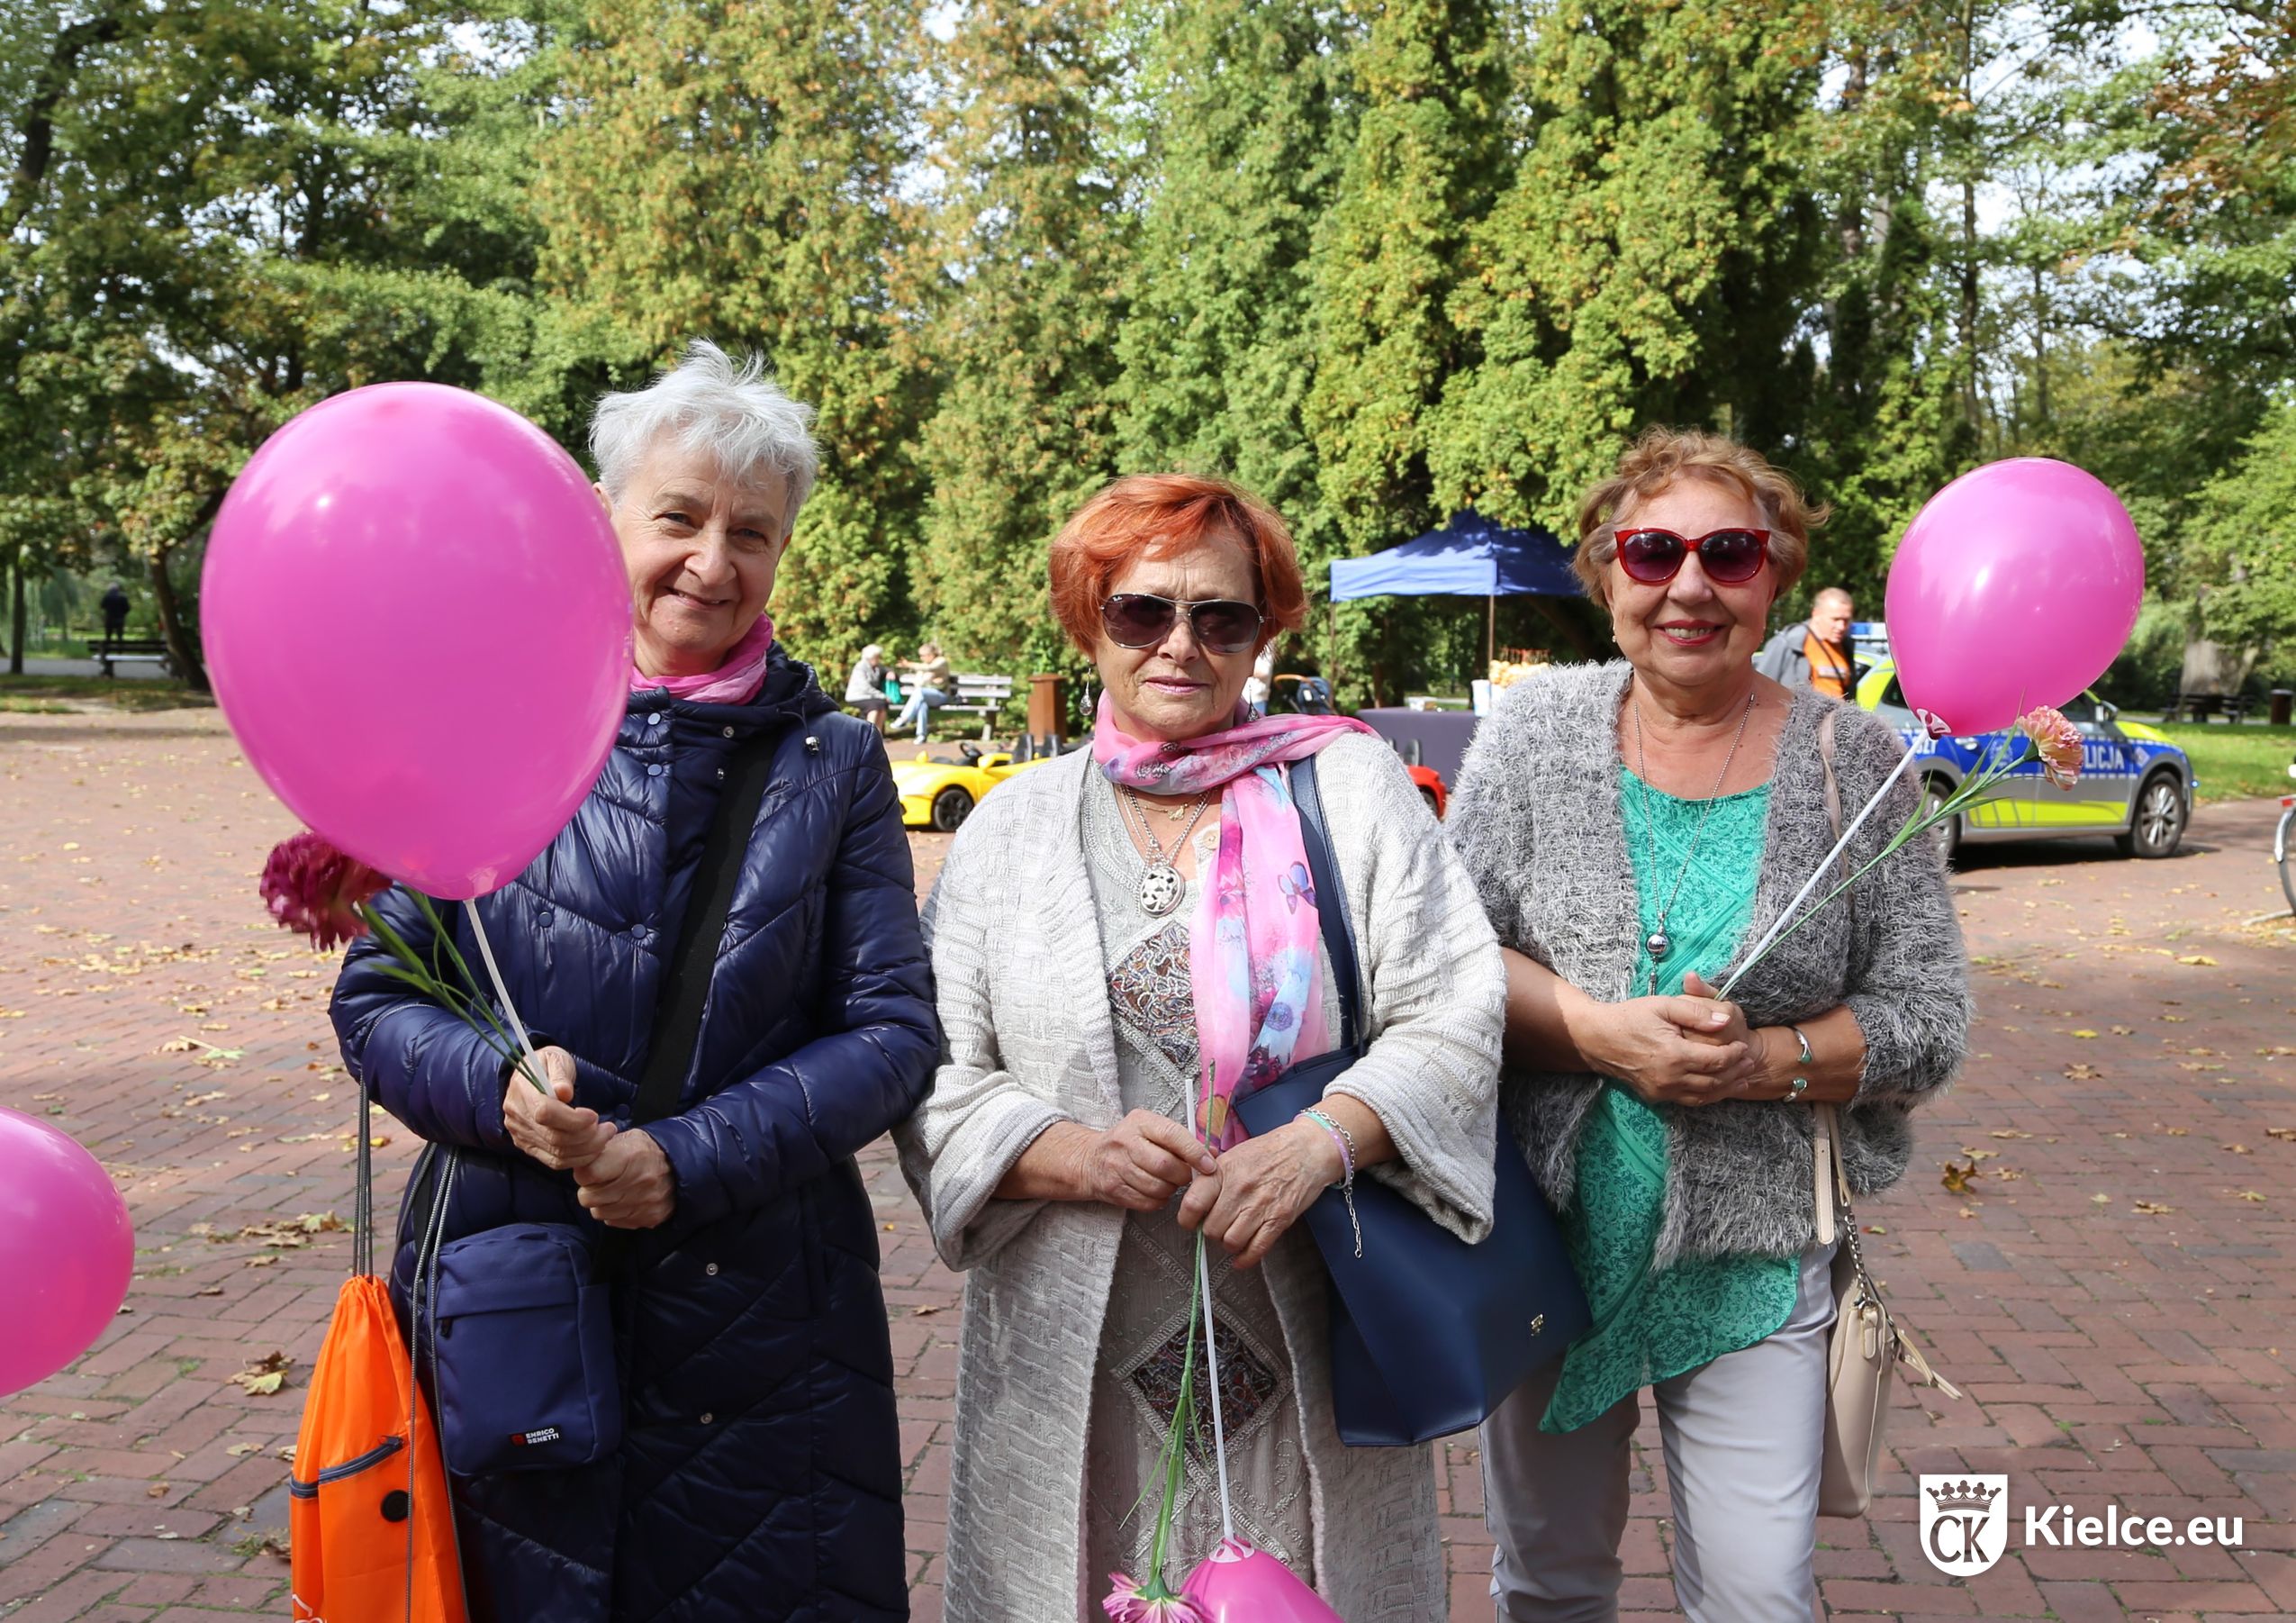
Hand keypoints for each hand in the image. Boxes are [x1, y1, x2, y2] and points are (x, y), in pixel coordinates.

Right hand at [503, 1047, 615, 1169]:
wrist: (531, 1076)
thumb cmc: (548, 1064)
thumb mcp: (556, 1058)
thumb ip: (561, 1074)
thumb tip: (564, 1092)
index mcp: (522, 1090)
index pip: (545, 1112)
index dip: (573, 1119)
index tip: (594, 1115)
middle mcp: (517, 1116)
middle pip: (553, 1137)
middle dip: (587, 1136)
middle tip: (609, 1129)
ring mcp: (520, 1134)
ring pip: (556, 1153)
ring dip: (587, 1149)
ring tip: (605, 1136)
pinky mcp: (527, 1146)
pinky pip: (553, 1161)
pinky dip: (577, 1158)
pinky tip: (593, 1147)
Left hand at [573, 1129, 675, 1228]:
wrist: (684, 1167)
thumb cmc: (649, 1151)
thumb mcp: (629, 1139)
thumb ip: (603, 1149)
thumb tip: (578, 1158)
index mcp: (631, 1156)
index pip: (588, 1174)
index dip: (582, 1172)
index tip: (588, 1169)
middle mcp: (638, 1182)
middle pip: (589, 1197)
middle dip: (589, 1189)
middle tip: (599, 1181)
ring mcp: (644, 1203)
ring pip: (599, 1212)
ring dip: (601, 1203)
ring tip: (612, 1191)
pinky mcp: (649, 1218)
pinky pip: (614, 1221)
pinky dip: (615, 1212)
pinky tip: (624, 1200)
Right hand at [1077, 1110, 1219, 1211]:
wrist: (1090, 1159)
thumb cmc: (1129, 1142)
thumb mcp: (1151, 1129)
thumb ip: (1180, 1139)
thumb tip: (1211, 1154)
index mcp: (1140, 1122)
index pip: (1173, 1136)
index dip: (1195, 1153)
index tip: (1209, 1165)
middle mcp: (1126, 1142)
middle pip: (1166, 1165)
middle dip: (1183, 1175)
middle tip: (1185, 1176)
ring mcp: (1118, 1167)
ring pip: (1158, 1187)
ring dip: (1171, 1189)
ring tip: (1168, 1182)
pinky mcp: (1114, 1190)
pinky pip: (1148, 1203)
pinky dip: (1158, 1201)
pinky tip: (1155, 1191)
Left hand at [1177, 1120, 1341, 1269]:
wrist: (1307, 1149)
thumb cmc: (1270, 1151)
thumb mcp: (1235, 1154)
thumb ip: (1213, 1177)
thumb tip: (1194, 1200)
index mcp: (1224, 1171)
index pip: (1193, 1204)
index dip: (1187, 1219)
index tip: (1190, 1222)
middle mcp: (1240, 1189)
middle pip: (1212, 1229)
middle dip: (1212, 1233)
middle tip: (1218, 1227)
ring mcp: (1260, 1206)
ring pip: (1231, 1242)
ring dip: (1229, 1244)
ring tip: (1233, 1236)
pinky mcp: (1280, 1219)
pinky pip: (1257, 1249)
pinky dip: (1246, 1259)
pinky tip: (1242, 1257)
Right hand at [1585, 994, 1753, 1106]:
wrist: (1596, 1038)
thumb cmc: (1629, 1016)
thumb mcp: (1662, 1005)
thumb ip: (1696, 1011)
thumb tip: (1725, 1020)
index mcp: (1674, 1055)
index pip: (1716, 1060)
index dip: (1735, 1054)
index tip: (1744, 1045)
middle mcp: (1670, 1078)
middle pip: (1714, 1081)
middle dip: (1736, 1072)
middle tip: (1750, 1062)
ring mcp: (1661, 1090)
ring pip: (1703, 1096)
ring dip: (1726, 1089)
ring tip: (1742, 1079)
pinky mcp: (1655, 1096)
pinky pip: (1688, 1100)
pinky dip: (1707, 1096)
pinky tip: (1717, 1089)